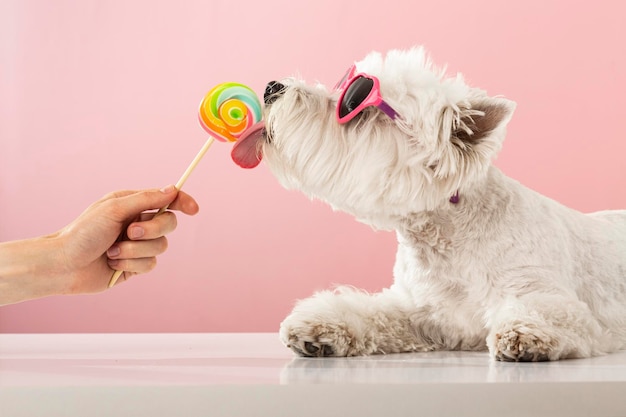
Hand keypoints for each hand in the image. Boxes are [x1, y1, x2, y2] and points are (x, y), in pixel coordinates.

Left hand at [53, 185, 198, 292]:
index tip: (193, 210)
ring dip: (135, 250)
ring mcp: (138, 245)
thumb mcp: (114, 209)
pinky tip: (113, 264)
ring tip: (113, 252)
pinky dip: (131, 264)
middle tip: (130, 232)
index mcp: (133, 205)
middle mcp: (138, 223)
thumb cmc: (83, 233)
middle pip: (169, 224)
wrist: (64, 265)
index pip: (167, 200)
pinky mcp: (135, 265)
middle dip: (151, 230)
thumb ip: (146, 199)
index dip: (183, 202)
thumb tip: (172, 190)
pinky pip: (150, 264)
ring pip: (161, 247)